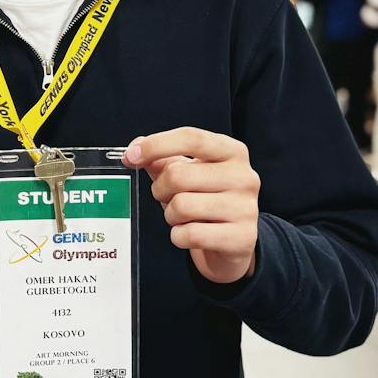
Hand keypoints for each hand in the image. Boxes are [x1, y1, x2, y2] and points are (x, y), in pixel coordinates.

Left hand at [125, 128, 259, 285]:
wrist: (235, 240)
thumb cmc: (207, 199)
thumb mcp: (189, 173)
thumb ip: (162, 159)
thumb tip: (134, 151)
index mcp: (232, 151)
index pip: (191, 138)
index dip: (156, 145)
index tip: (131, 157)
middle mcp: (244, 176)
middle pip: (178, 175)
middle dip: (160, 189)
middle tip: (166, 196)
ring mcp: (246, 208)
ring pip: (181, 206)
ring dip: (170, 215)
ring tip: (183, 216)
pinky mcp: (241, 237)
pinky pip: (189, 234)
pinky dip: (178, 236)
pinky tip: (189, 233)